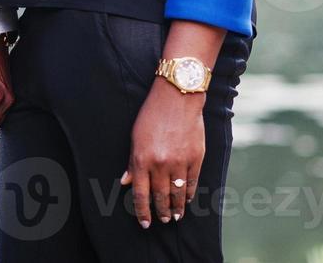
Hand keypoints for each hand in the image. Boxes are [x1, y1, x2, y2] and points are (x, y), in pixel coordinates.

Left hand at [120, 79, 204, 227]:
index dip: (142, 211)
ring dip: (176, 208)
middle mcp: (160, 164)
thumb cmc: (151, 115)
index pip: (141, 194)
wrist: (177, 98)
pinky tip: (187, 199)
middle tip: (163, 220)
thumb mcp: (135, 137)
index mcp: (142, 159)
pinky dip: (189, 194)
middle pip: (160, 197)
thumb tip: (126, 183)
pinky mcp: (195, 158)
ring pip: (178, 194)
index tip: (145, 223)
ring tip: (175, 216)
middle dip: (161, 212)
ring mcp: (179, 162)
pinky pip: (192, 183)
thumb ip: (133, 162)